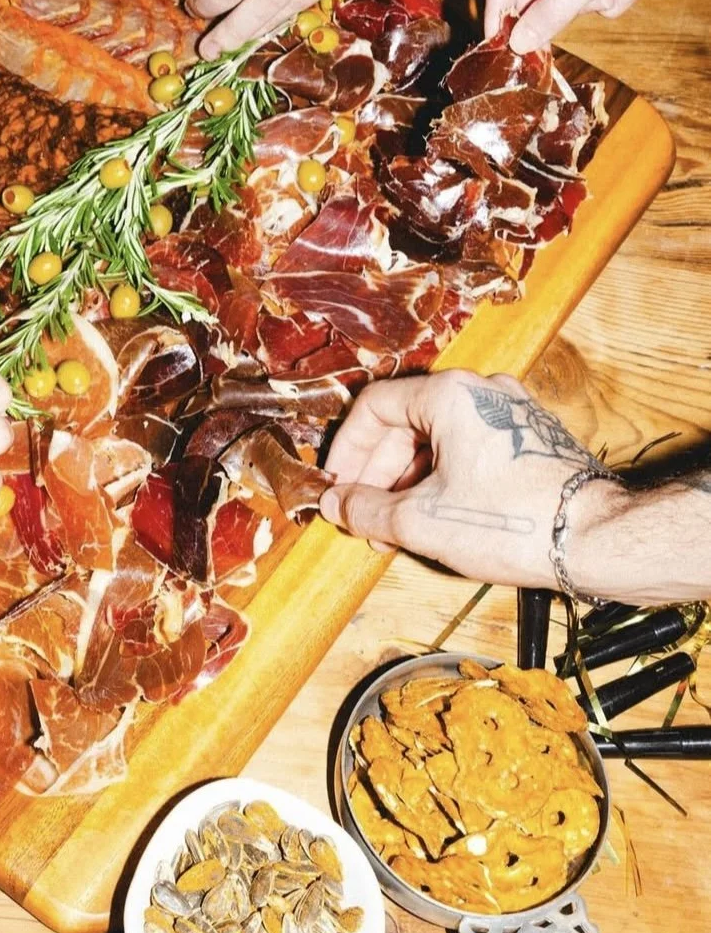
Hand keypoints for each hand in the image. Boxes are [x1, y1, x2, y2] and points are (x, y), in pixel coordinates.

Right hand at [319, 370, 610, 588]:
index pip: (374, 407)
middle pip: (406, 421)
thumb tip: (335, 504)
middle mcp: (481, 391)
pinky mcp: (530, 437)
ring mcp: (510, 412)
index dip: (348, 450)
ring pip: (438, 437)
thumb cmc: (515, 524)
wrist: (597, 540)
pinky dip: (444, 477)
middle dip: (379, 473)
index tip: (338, 486)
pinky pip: (469, 447)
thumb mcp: (423, 521)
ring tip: (399, 528)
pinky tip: (438, 517)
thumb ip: (367, 509)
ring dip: (409, 479)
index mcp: (450, 395)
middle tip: (365, 517)